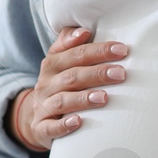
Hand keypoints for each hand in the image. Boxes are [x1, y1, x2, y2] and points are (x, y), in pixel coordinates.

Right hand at [10, 26, 128, 151]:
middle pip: (71, 76)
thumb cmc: (59, 84)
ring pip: (62, 101)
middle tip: (120, 74)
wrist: (35, 118)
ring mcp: (42, 106)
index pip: (75, 53)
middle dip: (97, 74)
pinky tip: (79, 122)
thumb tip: (84, 30)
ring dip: (83, 99)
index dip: (98, 50)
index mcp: (52, 64)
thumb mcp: (60, 61)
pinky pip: (50, 127)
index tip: (121, 49)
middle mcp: (46, 83)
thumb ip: (70, 43)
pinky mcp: (41, 128)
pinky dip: (63, 125)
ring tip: (104, 98)